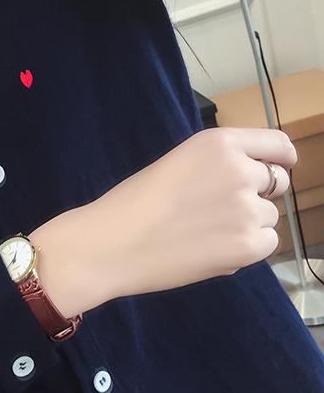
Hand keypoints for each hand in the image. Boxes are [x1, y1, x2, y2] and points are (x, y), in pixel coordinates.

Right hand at [30, 127, 296, 315]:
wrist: (113, 242)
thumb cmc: (134, 202)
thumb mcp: (178, 163)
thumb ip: (218, 165)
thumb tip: (255, 182)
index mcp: (218, 143)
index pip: (278, 145)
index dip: (280, 159)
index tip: (278, 168)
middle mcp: (240, 170)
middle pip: (277, 181)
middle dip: (258, 194)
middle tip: (220, 209)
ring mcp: (248, 208)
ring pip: (268, 217)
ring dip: (247, 224)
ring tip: (204, 232)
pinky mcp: (249, 244)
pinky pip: (266, 244)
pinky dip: (245, 248)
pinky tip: (210, 249)